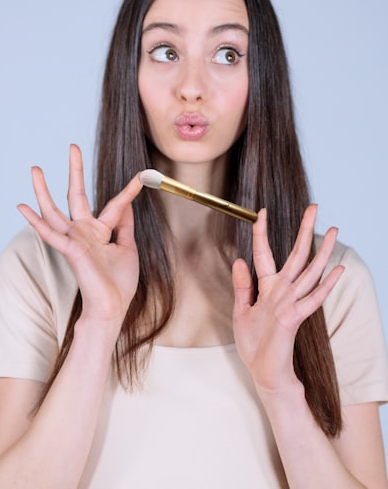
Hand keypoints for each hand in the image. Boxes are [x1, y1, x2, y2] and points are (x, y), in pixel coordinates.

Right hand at [18, 144, 142, 325]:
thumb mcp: (128, 248)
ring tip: (36, 169)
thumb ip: (125, 226)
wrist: (112, 306)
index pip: (114, 204)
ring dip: (44, 190)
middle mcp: (85, 231)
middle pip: (76, 195)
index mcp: (101, 231)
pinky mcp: (69, 249)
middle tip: (72, 147)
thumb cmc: (119, 282)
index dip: (128, 191)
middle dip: (75, 171)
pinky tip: (22, 206)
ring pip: (54, 209)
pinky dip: (34, 220)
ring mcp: (75, 239)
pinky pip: (49, 232)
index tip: (141, 176)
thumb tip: (127, 206)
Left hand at [232, 205, 343, 395]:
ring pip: (309, 271)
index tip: (261, 212)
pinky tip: (337, 269)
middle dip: (304, 230)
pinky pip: (313, 298)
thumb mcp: (241, 310)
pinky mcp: (295, 317)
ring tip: (334, 230)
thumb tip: (239, 260)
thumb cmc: (254, 343)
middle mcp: (282, 291)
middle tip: (314, 207)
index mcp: (267, 287)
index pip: (264, 253)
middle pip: (295, 254)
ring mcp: (291, 302)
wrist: (263, 371)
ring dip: (322, 251)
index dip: (262, 232)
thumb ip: (242, 285)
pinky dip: (325, 284)